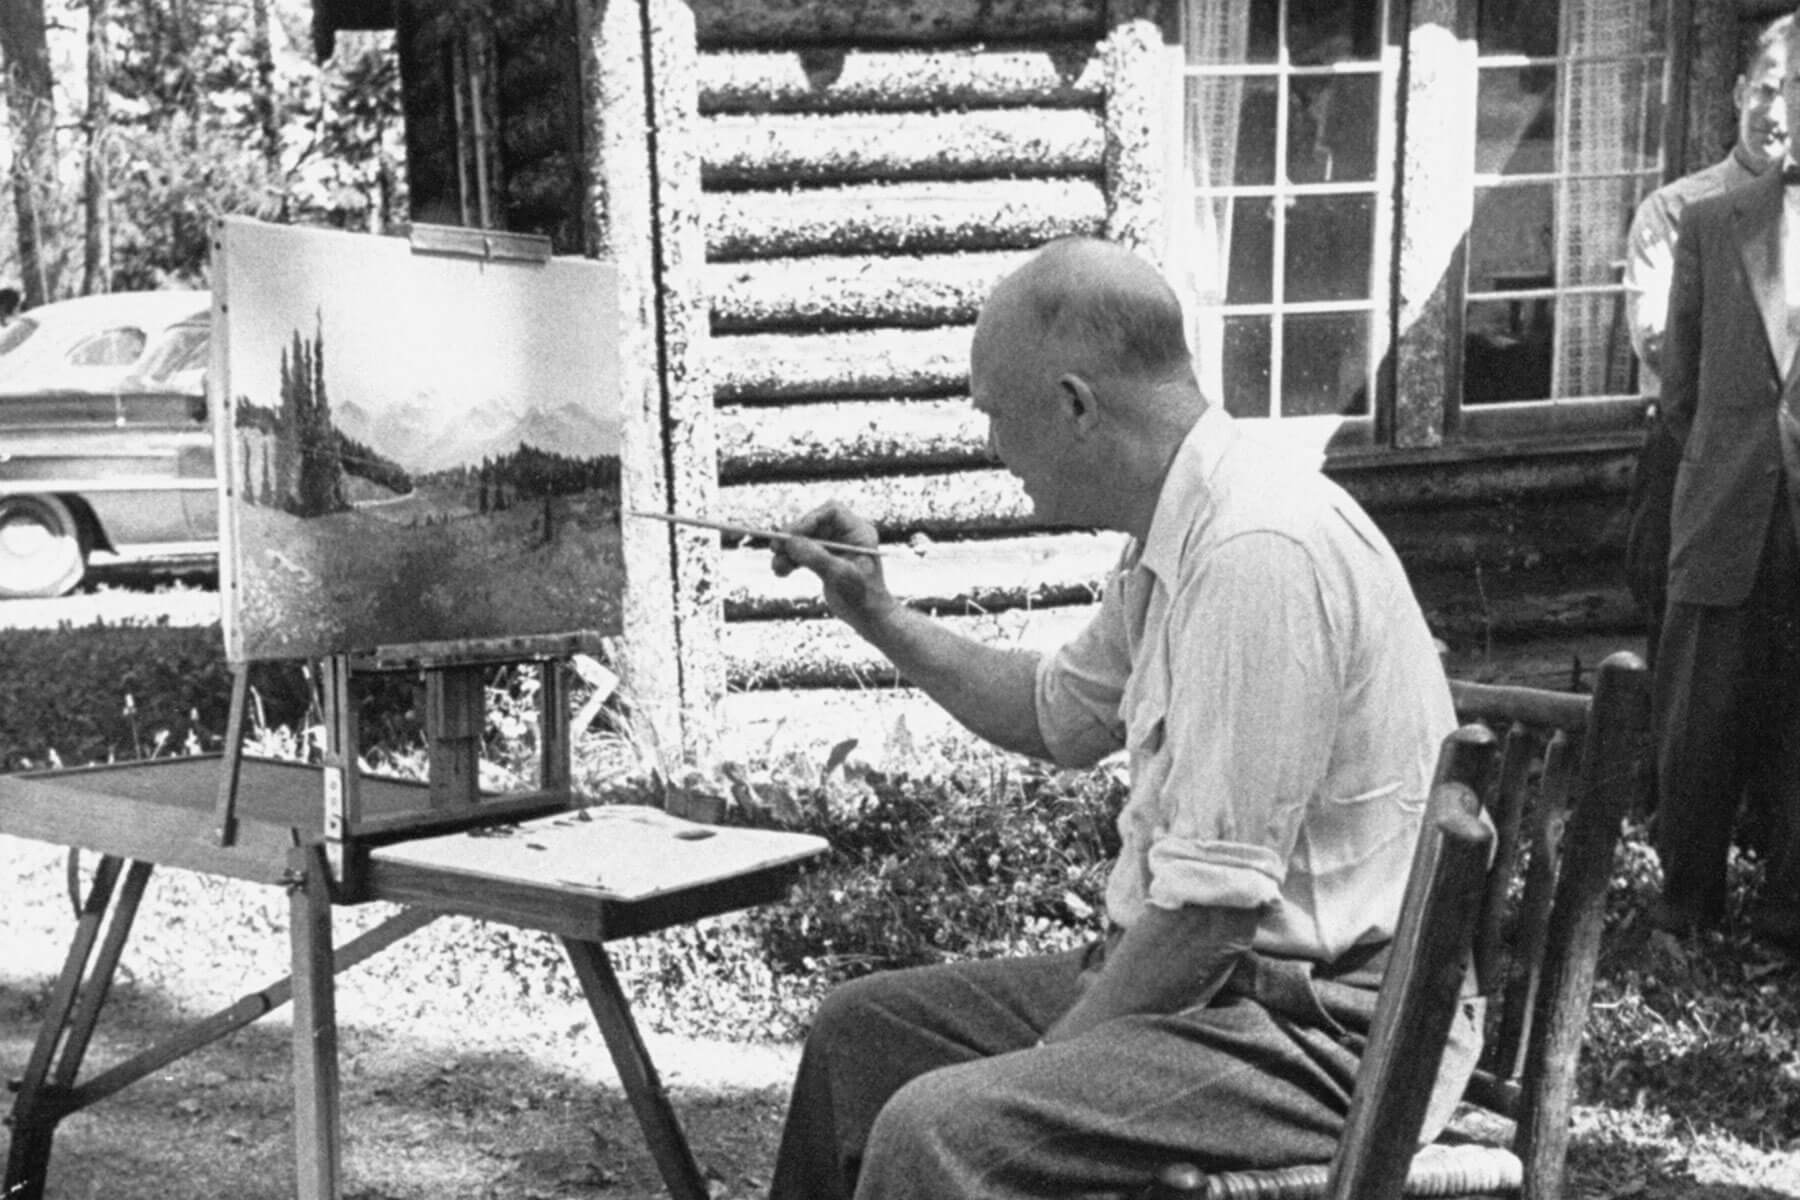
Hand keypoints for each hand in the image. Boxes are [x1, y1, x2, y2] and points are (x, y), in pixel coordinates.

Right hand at [771, 501, 896, 633]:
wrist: (868, 618)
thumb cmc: (862, 596)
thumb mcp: (840, 576)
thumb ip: (817, 557)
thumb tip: (791, 541)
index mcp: (858, 532)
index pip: (831, 512)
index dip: (810, 519)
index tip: (792, 534)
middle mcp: (846, 535)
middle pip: (813, 525)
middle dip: (793, 537)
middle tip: (775, 548)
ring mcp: (834, 547)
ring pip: (804, 540)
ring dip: (788, 551)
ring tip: (777, 567)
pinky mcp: (824, 559)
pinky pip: (802, 553)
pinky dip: (790, 561)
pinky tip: (781, 572)